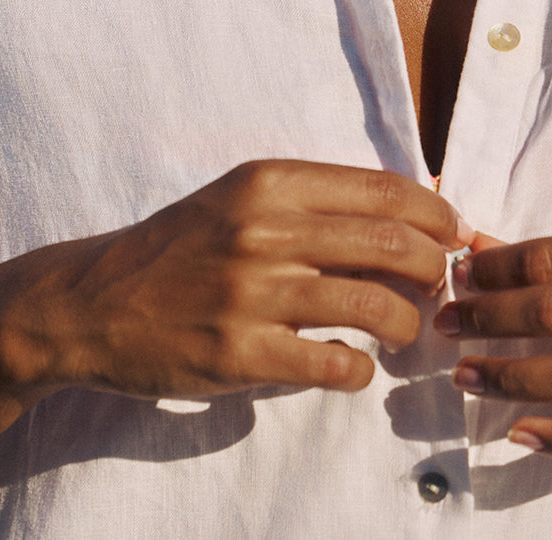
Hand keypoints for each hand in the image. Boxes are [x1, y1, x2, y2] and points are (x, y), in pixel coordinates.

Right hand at [0, 160, 469, 401]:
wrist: (94, 300)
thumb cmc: (183, 246)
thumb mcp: (243, 197)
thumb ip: (317, 199)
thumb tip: (417, 206)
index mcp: (271, 181)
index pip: (386, 189)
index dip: (438, 215)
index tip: (457, 235)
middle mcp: (265, 228)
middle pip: (395, 244)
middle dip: (436, 269)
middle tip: (439, 287)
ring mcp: (252, 293)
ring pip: (376, 306)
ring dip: (407, 323)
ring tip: (403, 330)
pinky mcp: (239, 353)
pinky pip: (336, 365)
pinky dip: (361, 370)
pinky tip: (354, 365)